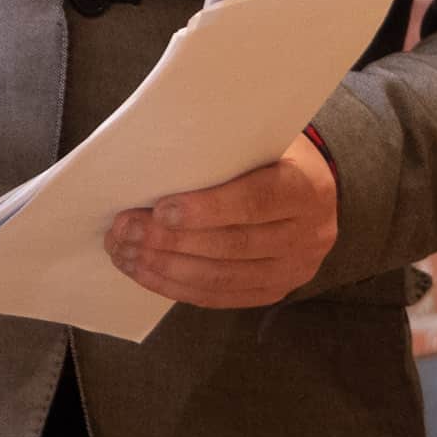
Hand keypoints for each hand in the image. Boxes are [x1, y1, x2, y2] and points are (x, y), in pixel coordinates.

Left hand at [103, 128, 336, 308]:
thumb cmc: (271, 154)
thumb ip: (224, 151)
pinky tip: (145, 273)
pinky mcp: (274, 291)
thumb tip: (159, 161)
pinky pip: (220, 296)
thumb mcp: (260, 140)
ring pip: (222, 277)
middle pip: (233, 245)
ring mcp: (294, 269)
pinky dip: (177, 287)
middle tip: (125, 230)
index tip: (161, 209)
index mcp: (307, 188)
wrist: (312, 187)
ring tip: (125, 253)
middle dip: (171, 241)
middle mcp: (309, 234)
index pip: (256, 202)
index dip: (207, 209)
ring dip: (165, 268)